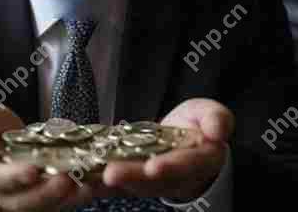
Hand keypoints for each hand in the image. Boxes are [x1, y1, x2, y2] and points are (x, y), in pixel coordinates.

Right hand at [0, 102, 117, 211]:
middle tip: (67, 179)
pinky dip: (84, 192)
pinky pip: (66, 199)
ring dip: (71, 197)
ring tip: (91, 184)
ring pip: (49, 205)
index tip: (31, 170)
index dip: (14, 177)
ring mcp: (29, 197)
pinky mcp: (48, 195)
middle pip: (25, 201)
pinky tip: (101, 182)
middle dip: (47, 192)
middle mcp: (6, 193)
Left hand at [102, 99, 234, 201]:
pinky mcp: (132, 179)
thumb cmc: (198, 124)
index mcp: (198, 161)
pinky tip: (80, 176)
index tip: (154, 167)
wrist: (185, 137)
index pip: (185, 166)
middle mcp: (174, 176)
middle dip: (132, 178)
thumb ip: (216, 118)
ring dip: (109, 181)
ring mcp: (151, 180)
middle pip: (152, 181)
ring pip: (131, 184)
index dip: (170, 167)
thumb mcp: (210, 113)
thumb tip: (217, 130)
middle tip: (112, 174)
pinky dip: (97, 182)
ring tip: (90, 175)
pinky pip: (115, 183)